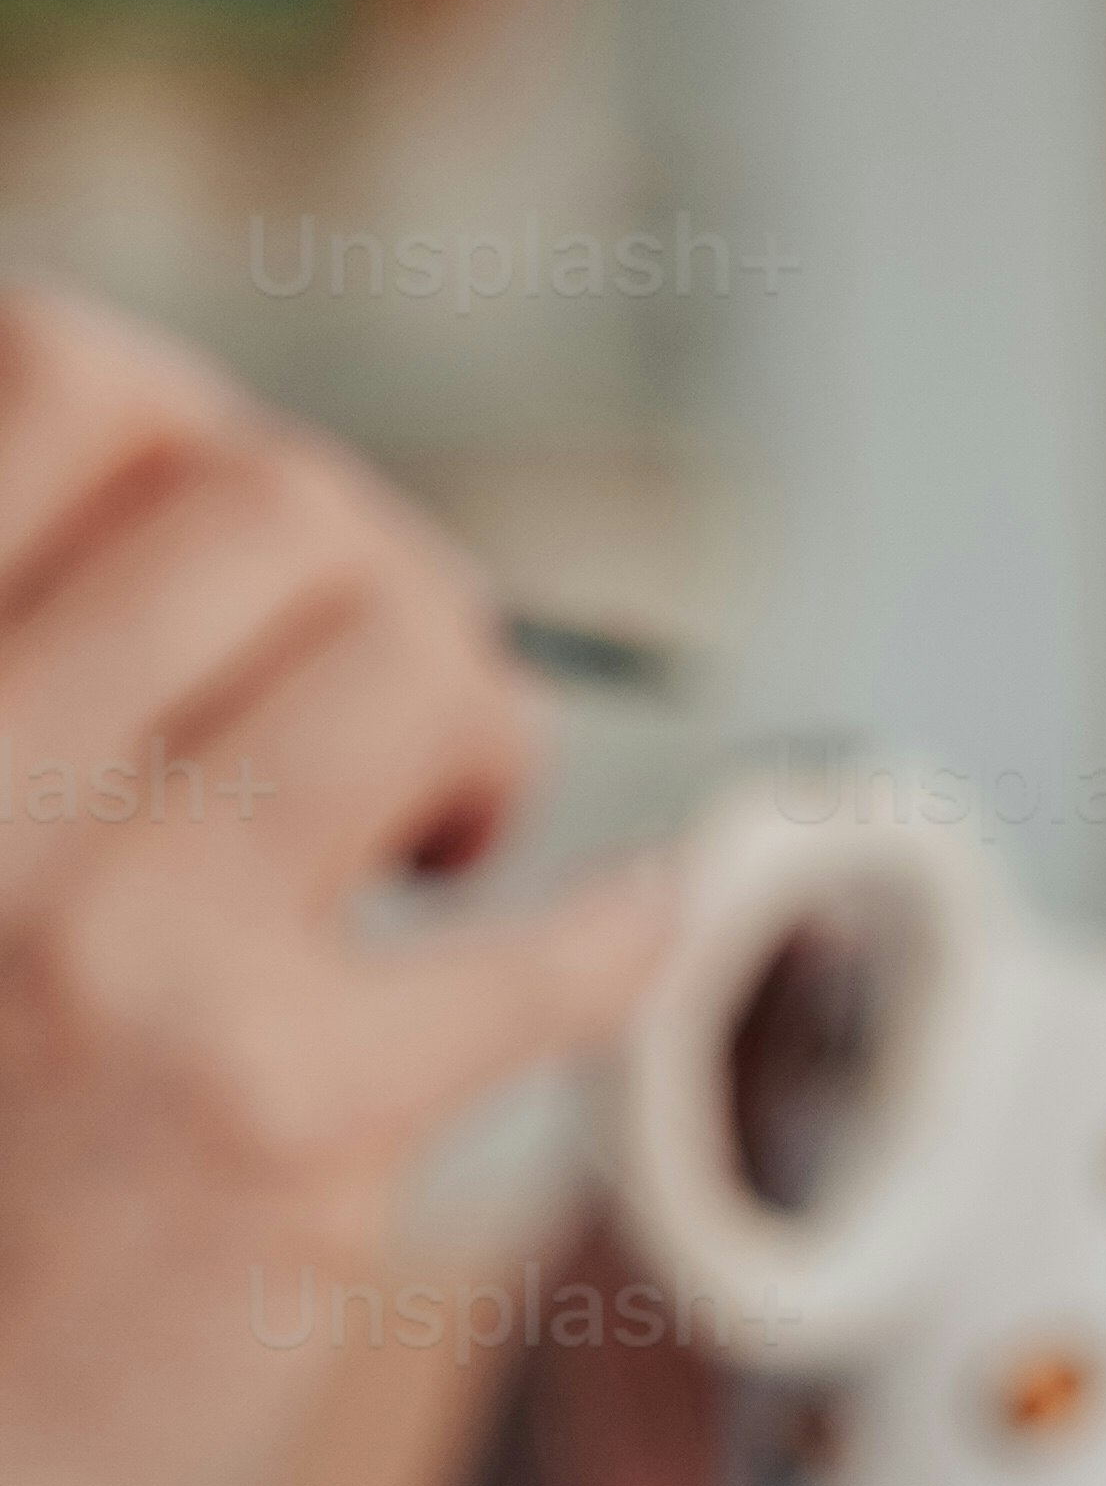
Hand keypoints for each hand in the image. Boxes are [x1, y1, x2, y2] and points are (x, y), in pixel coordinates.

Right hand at [0, 280, 673, 1485]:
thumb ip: (38, 669)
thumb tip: (247, 478)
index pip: (69, 374)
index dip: (213, 435)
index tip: (258, 572)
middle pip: (282, 503)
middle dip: (389, 590)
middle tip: (392, 736)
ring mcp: (117, 941)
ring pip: (415, 656)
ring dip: (479, 727)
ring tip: (437, 848)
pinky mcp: (285, 1111)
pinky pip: (560, 932)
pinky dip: (644, 912)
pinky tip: (662, 915)